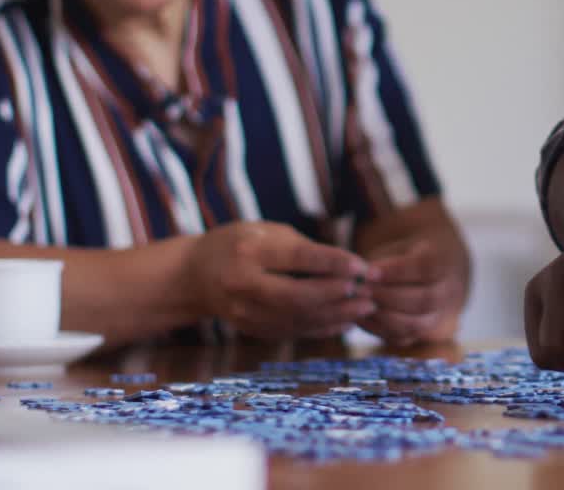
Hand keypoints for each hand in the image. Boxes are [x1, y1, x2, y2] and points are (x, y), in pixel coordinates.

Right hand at [188, 221, 375, 339]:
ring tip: (367, 307)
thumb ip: (304, 249)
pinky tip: (347, 320)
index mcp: (248, 251)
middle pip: (297, 296)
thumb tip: (350, 266)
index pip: (297, 258)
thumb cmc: (241, 243)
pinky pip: (293, 331)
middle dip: (337, 295)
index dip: (332, 263)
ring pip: (298, 318)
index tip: (362, 266)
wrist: (195, 275)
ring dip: (337, 314)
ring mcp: (245, 312)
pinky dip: (323, 327)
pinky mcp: (252, 329)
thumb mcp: (268, 232)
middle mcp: (243, 284)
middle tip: (368, 291)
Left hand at [358, 236, 469, 345]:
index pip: (426, 268)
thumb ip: (382, 261)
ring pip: (415, 323)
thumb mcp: (396, 249)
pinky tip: (359, 317)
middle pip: (424, 300)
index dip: (397, 271)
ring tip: (358, 304)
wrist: (420, 275)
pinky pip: (401, 337)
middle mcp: (446, 293)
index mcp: (443, 263)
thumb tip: (359, 277)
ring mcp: (435, 317)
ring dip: (383, 316)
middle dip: (388, 296)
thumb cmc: (402, 256)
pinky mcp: (419, 333)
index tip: (369, 272)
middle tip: (360, 290)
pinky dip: (379, 329)